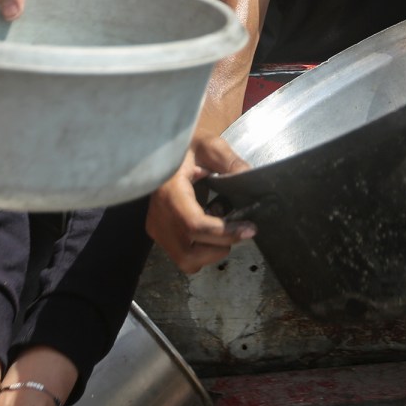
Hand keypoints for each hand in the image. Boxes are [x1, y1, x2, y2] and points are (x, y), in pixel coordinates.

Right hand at [146, 136, 254, 273]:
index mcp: (169, 190)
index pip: (194, 224)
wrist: (166, 150)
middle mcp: (158, 214)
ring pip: (186, 260)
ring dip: (211, 251)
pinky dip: (202, 249)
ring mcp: (156, 226)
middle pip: (189, 252)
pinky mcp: (159, 232)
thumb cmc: (187, 146)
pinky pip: (183, 255)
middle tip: (239, 229)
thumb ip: (231, 162)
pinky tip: (209, 228)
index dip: (224, 233)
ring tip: (221, 225)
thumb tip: (248, 180)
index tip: (248, 229)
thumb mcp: (211, 146)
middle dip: (220, 247)